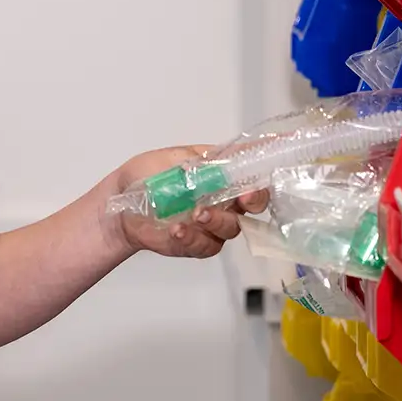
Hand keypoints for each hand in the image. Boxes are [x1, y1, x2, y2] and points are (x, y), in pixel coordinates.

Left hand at [104, 145, 269, 261]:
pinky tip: (178, 229)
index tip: (282, 154)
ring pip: (232, 227)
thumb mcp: (171, 159)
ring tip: (196, 213)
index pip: (252, 166)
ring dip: (217, 220)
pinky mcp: (198, 245)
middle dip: (254, 200)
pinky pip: (207, 246)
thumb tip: (224, 158)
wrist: (119, 206)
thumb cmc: (146, 176)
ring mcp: (213, 224)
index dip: (269, 162)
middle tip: (244, 197)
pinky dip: (193, 238)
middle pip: (254, 203)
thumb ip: (200, 161)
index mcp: (221, 173)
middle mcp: (224, 199)